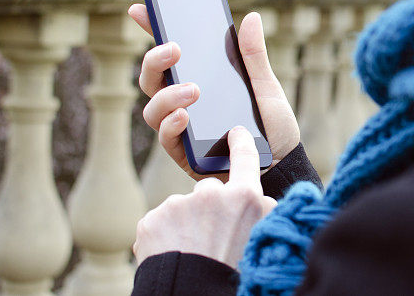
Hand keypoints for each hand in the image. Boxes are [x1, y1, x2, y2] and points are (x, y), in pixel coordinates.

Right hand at [128, 4, 299, 180]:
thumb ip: (254, 55)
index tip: (141, 8)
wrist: (283, 166)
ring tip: (193, 90)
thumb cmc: (273, 126)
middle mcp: (183, 102)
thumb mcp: (266, 86)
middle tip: (175, 48)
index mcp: (200, 79)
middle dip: (154, 60)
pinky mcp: (185, 154)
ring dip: (167, 95)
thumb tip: (252, 17)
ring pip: (152, 108)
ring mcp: (181, 128)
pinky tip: (185, 116)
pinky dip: (171, 125)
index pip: (169, 53)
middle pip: (151, 78)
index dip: (151, 30)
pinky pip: (166, 138)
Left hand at [133, 126, 276, 266]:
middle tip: (211, 238)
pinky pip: (160, 222)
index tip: (237, 133)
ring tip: (191, 251)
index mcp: (243, 198)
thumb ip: (260, 209)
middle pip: (209, 191)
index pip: (245, 157)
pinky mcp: (151, 219)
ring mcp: (177, 205)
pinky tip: (173, 253)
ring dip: (185, 225)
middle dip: (209, 209)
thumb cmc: (233, 271)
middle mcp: (210, 194)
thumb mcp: (261, 237)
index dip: (241, 142)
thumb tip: (257, 195)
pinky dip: (164, 236)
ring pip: (182, 208)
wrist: (190, 294)